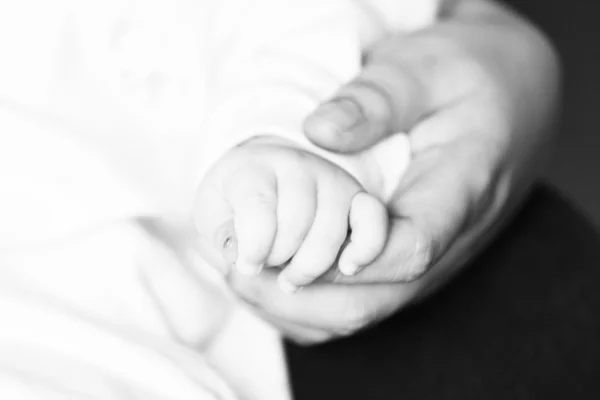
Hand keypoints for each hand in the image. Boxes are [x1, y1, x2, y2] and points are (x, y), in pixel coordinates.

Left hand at [219, 0, 559, 343]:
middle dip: (302, 295)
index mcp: (461, 192)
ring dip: (301, 306)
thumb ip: (378, 99)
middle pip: (377, 300)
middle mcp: (449, 240)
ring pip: (366, 312)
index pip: (409, 250)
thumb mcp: (427, 68)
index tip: (281, 249)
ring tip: (242, 276)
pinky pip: (363, 300)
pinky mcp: (410, 259)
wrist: (512, 97)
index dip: (344, 260)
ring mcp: (430, 256)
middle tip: (237, 269)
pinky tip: (272, 278)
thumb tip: (318, 132)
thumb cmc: (467, 77)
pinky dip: (312, 301)